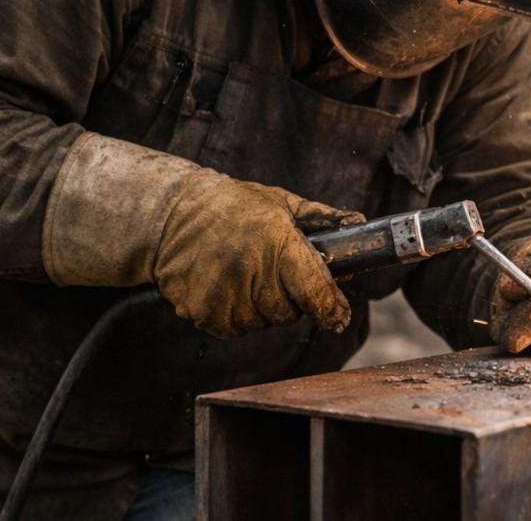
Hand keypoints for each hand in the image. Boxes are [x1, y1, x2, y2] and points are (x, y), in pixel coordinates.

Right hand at [155, 172, 362, 337]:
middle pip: (290, 312)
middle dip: (291, 299)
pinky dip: (237, 315)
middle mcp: (251, 271)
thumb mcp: (282, 202)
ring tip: (247, 276)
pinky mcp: (202, 312)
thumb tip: (360, 225)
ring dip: (262, 308)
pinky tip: (228, 287)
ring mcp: (223, 295)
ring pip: (263, 322)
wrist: (171, 216)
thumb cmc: (234, 206)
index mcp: (277, 242)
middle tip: (274, 273)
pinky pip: (235, 329)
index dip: (331, 307)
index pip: (315, 291)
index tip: (339, 315)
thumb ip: (323, 219)